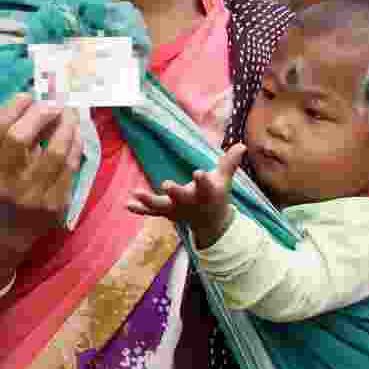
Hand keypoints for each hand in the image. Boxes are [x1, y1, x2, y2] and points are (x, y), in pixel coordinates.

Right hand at [0, 94, 83, 236]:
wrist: (10, 230)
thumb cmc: (3, 185)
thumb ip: (8, 134)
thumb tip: (38, 98)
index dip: (16, 104)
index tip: (29, 95)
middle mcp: (5, 181)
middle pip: (21, 136)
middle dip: (41, 112)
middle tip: (55, 103)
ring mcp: (31, 194)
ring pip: (54, 151)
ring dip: (66, 125)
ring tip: (70, 113)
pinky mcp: (55, 203)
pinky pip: (71, 166)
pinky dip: (76, 144)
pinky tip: (75, 134)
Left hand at [127, 144, 244, 243]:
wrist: (211, 223)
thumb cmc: (217, 196)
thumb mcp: (224, 180)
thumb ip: (229, 163)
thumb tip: (242, 145)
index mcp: (206, 193)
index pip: (205, 186)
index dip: (203, 180)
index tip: (198, 172)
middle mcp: (190, 202)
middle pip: (181, 197)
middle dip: (174, 191)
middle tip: (166, 184)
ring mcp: (177, 209)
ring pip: (161, 205)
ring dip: (149, 200)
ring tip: (135, 193)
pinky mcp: (166, 212)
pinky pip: (151, 211)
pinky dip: (140, 209)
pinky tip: (127, 204)